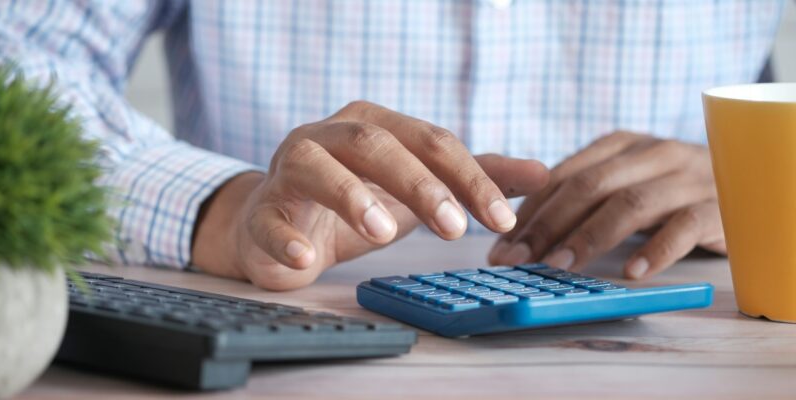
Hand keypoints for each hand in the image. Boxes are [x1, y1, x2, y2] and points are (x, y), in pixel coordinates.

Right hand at [193, 101, 548, 289]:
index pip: (431, 141)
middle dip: (419, 183)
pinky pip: (268, 220)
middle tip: (454, 229)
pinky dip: (286, 239)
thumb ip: (474, 178)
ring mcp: (290, 170)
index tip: (502, 219)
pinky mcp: (262, 211)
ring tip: (383, 232)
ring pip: (317, 167)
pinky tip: (307, 260)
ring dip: (350, 196)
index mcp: (376, 125)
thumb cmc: (355, 201)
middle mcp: (330, 136)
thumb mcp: (419, 188)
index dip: (469, 177)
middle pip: (376, 143)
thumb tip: (543, 173)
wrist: (280, 225)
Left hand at [488, 131, 725, 279]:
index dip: (529, 211)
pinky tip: (632, 273)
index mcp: (620, 145)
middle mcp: (652, 153)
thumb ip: (581, 196)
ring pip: (630, 203)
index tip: (501, 246)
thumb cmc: (668, 192)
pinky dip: (656, 250)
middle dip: (546, 224)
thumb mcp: (624, 182)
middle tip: (518, 260)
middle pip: (590, 186)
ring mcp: (687, 177)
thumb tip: (518, 230)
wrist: (747, 183)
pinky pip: (684, 226)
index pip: (563, 175)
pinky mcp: (717, 206)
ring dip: (590, 237)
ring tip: (560, 267)